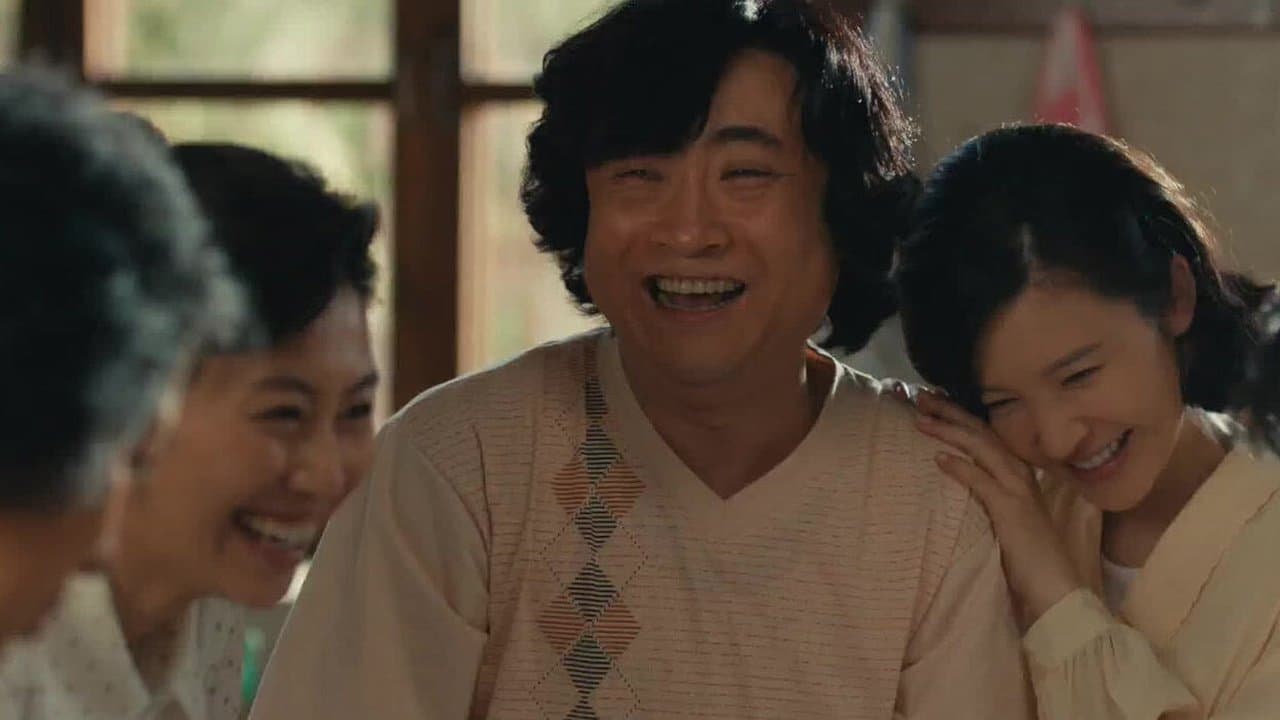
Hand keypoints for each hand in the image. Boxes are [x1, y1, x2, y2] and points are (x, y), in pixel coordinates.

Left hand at [911, 389, 1083, 624]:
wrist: (1056, 591)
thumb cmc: (1028, 560)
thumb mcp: (1004, 519)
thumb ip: (987, 496)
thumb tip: (957, 478)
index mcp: (1019, 476)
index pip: (987, 436)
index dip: (960, 416)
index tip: (933, 402)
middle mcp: (1021, 476)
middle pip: (983, 433)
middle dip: (951, 412)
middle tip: (920, 396)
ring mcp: (1018, 492)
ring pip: (982, 449)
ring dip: (950, 431)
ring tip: (921, 418)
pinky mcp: (1012, 512)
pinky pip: (982, 482)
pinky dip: (961, 468)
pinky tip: (938, 458)